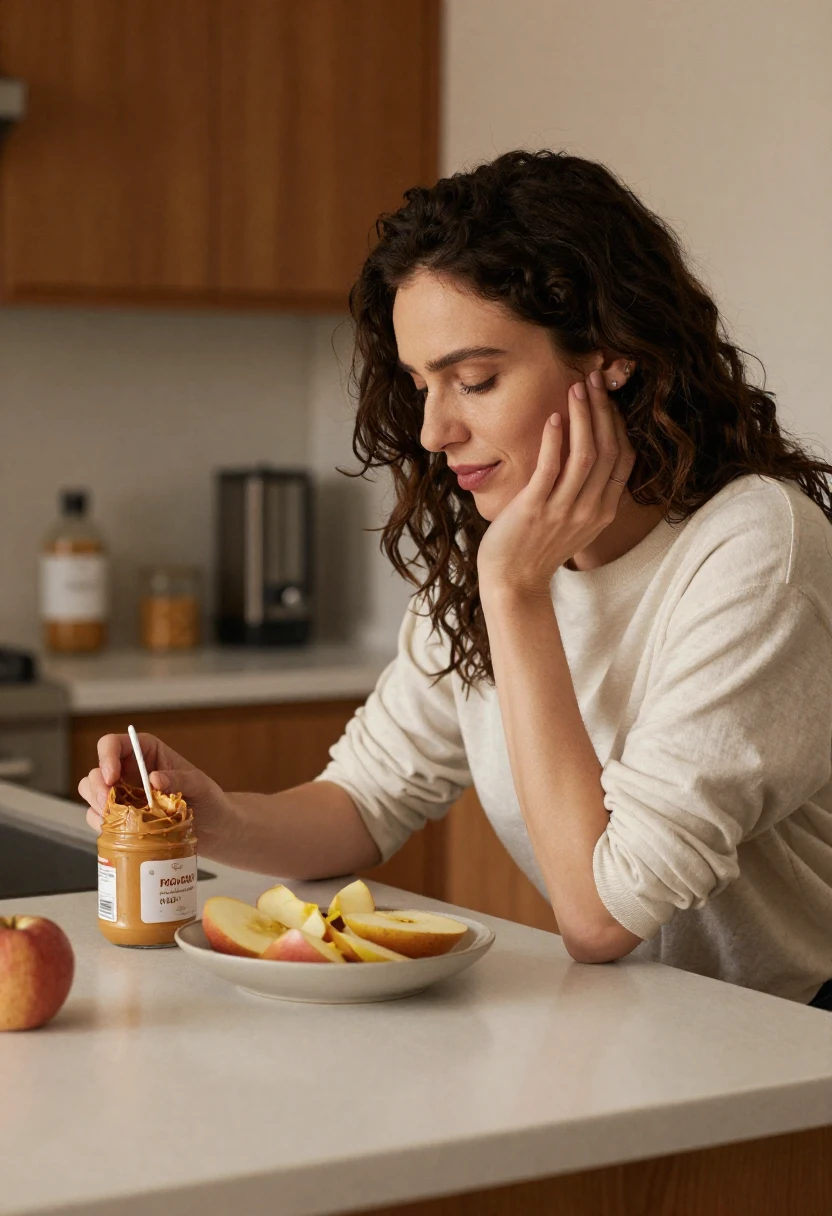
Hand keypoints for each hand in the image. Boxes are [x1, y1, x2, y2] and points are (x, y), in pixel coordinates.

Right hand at [78, 732, 234, 855]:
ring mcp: (123, 796)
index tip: (111, 777)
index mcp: (146, 752)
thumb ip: (180, 778)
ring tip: (118, 820)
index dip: (106, 757)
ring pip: (91, 794)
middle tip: (109, 805)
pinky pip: (98, 819)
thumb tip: (154, 779)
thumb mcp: (200, 785)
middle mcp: (129, 772)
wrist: (214, 830)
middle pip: (96, 772)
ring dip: (97, 807)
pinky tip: (120, 832)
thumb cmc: (209, 800)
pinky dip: (103, 825)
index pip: (113, 744)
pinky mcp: (122, 818)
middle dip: (97, 788)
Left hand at [476, 370, 635, 595]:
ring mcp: (564, 510)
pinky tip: (555, 417)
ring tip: (576, 388)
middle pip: (607, 448)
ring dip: (583, 416)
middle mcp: (591, 509)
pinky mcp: (536, 509)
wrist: (514, 581)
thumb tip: (586, 452)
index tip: (607, 396)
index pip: (623, 456)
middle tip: (594, 378)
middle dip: (602, 409)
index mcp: (604, 510)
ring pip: (585, 454)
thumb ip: (586, 491)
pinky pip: (551, 468)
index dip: (617, 422)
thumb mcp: (575, 521)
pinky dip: (555, 440)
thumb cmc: (538, 546)